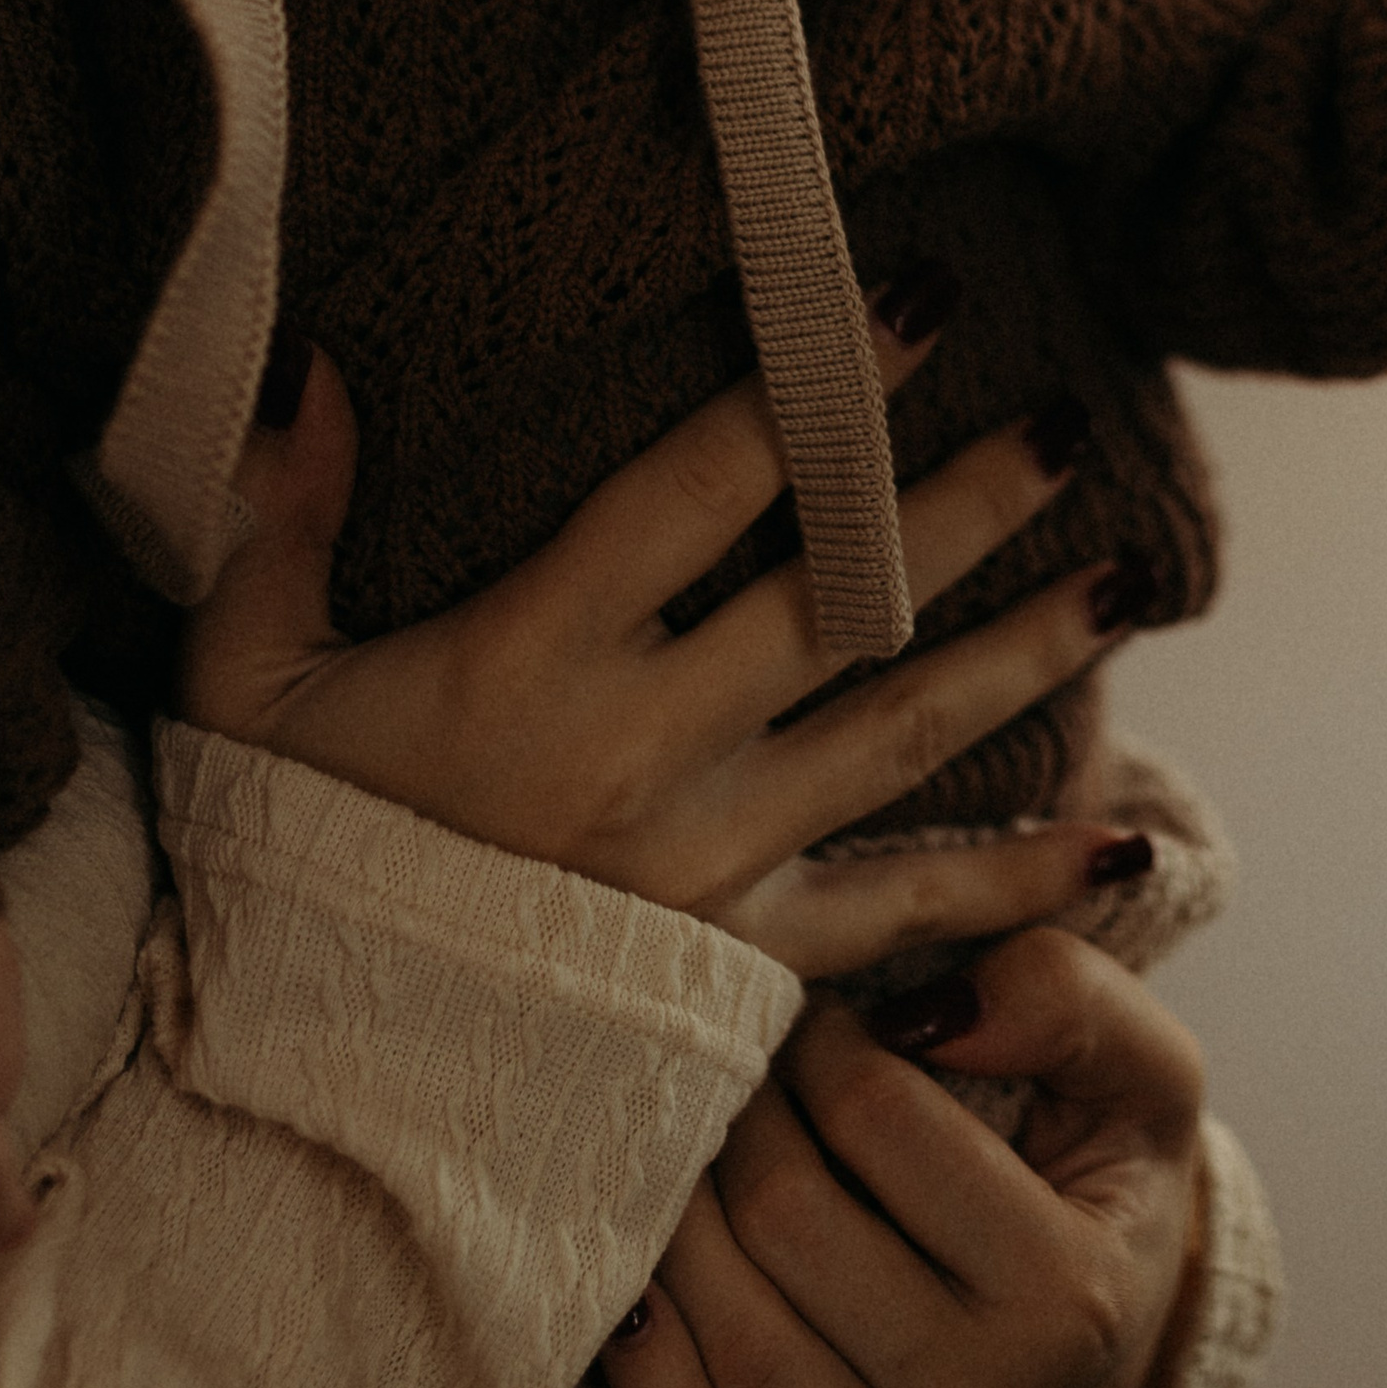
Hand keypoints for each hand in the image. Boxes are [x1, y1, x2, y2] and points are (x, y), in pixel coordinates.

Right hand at [183, 305, 1143, 978]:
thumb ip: (283, 521)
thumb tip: (317, 368)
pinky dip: (1020, 885)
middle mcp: (647, 751)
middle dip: (961, 504)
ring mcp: (710, 862)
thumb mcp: (250, 681)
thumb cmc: (292, 858)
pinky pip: (903, 914)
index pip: (703, 486)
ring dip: (1027, 650)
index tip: (911, 300)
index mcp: (534, 654)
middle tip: (1068, 422)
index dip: (813, 388)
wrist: (303, 1087)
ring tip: (1135, 575)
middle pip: (838, 599)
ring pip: (901, 733)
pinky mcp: (744, 963)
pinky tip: (1128, 849)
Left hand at [601, 928, 1204, 1387]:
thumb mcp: (1140, 1079)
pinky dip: (646, 1357)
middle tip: (741, 1075)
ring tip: (697, 1157)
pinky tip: (654, 1280)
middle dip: (742, 1118)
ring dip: (680, 1220)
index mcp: (1074, 1299)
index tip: (816, 1021)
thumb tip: (927, 1010)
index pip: (882, 1120)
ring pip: (731, 1335)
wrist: (1096, 1368)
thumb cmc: (1100, 1193)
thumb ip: (1066, 1000)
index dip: (823, 1042)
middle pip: (788, 1223)